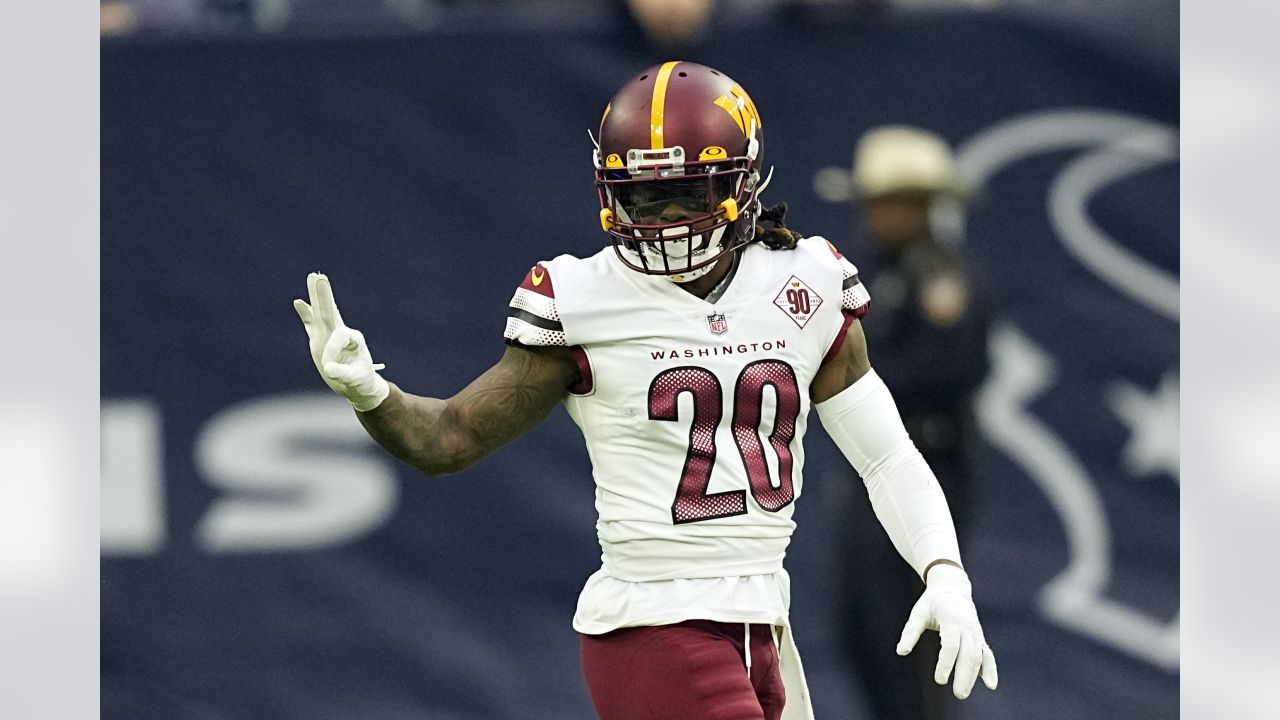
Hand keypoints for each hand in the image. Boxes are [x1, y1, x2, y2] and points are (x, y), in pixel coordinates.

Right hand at [293, 272, 389, 411]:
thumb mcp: (354, 380)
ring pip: (321, 313)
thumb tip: (328, 368)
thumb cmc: (360, 381)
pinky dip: (305, 313)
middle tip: (319, 277)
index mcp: (354, 339)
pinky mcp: (321, 340)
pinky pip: (311, 324)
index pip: (338, 337)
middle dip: (324, 296)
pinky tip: (298, 302)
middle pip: (330, 312)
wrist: (358, 385)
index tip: (329, 369)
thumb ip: (343, 373)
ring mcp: (331, 334)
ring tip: (313, 276)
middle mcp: (342, 332)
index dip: (331, 351)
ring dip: (316, 296)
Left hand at [897, 564, 998, 699]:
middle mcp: (967, 627)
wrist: (953, 589)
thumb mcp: (918, 612)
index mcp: (952, 620)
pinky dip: (990, 669)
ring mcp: (976, 633)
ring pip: (978, 657)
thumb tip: (900, 651)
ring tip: (963, 693)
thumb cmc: (932, 602)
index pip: (951, 645)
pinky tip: (990, 685)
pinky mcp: (979, 638)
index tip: (939, 680)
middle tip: (958, 694)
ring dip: (973, 676)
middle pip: (968, 654)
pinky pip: (987, 654)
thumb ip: (910, 632)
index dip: (946, 663)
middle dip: (963, 675)